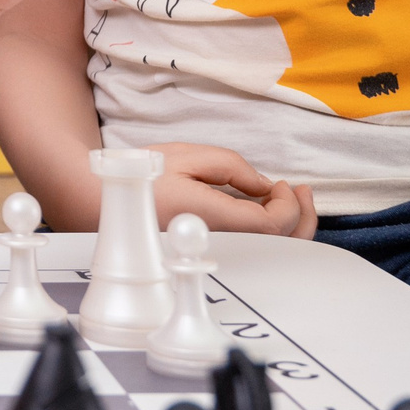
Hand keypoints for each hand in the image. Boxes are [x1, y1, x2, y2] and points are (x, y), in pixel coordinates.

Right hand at [147, 143, 318, 239]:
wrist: (106, 201)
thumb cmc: (143, 176)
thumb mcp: (188, 157)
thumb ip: (232, 168)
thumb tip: (264, 186)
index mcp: (213, 220)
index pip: (272, 225)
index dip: (289, 205)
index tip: (284, 183)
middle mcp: (218, 244)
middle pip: (280, 248)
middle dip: (303, 218)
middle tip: (303, 190)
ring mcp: (215, 251)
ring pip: (270, 252)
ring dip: (291, 226)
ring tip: (292, 197)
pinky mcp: (210, 251)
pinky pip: (253, 248)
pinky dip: (272, 232)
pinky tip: (269, 210)